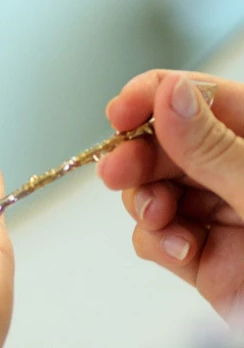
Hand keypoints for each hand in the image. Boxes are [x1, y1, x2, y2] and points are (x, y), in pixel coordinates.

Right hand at [98, 70, 243, 322]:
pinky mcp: (200, 254)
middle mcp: (234, 171)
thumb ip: (213, 145)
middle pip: (164, 145)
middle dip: (137, 158)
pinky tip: (180, 250)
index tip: (121, 112)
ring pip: (152, 190)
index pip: (198, 97)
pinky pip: (156, 236)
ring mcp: (215, 212)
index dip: (153, 97)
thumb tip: (169, 93)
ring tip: (159, 218)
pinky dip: (157, 242)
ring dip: (146, 203)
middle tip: (116, 171)